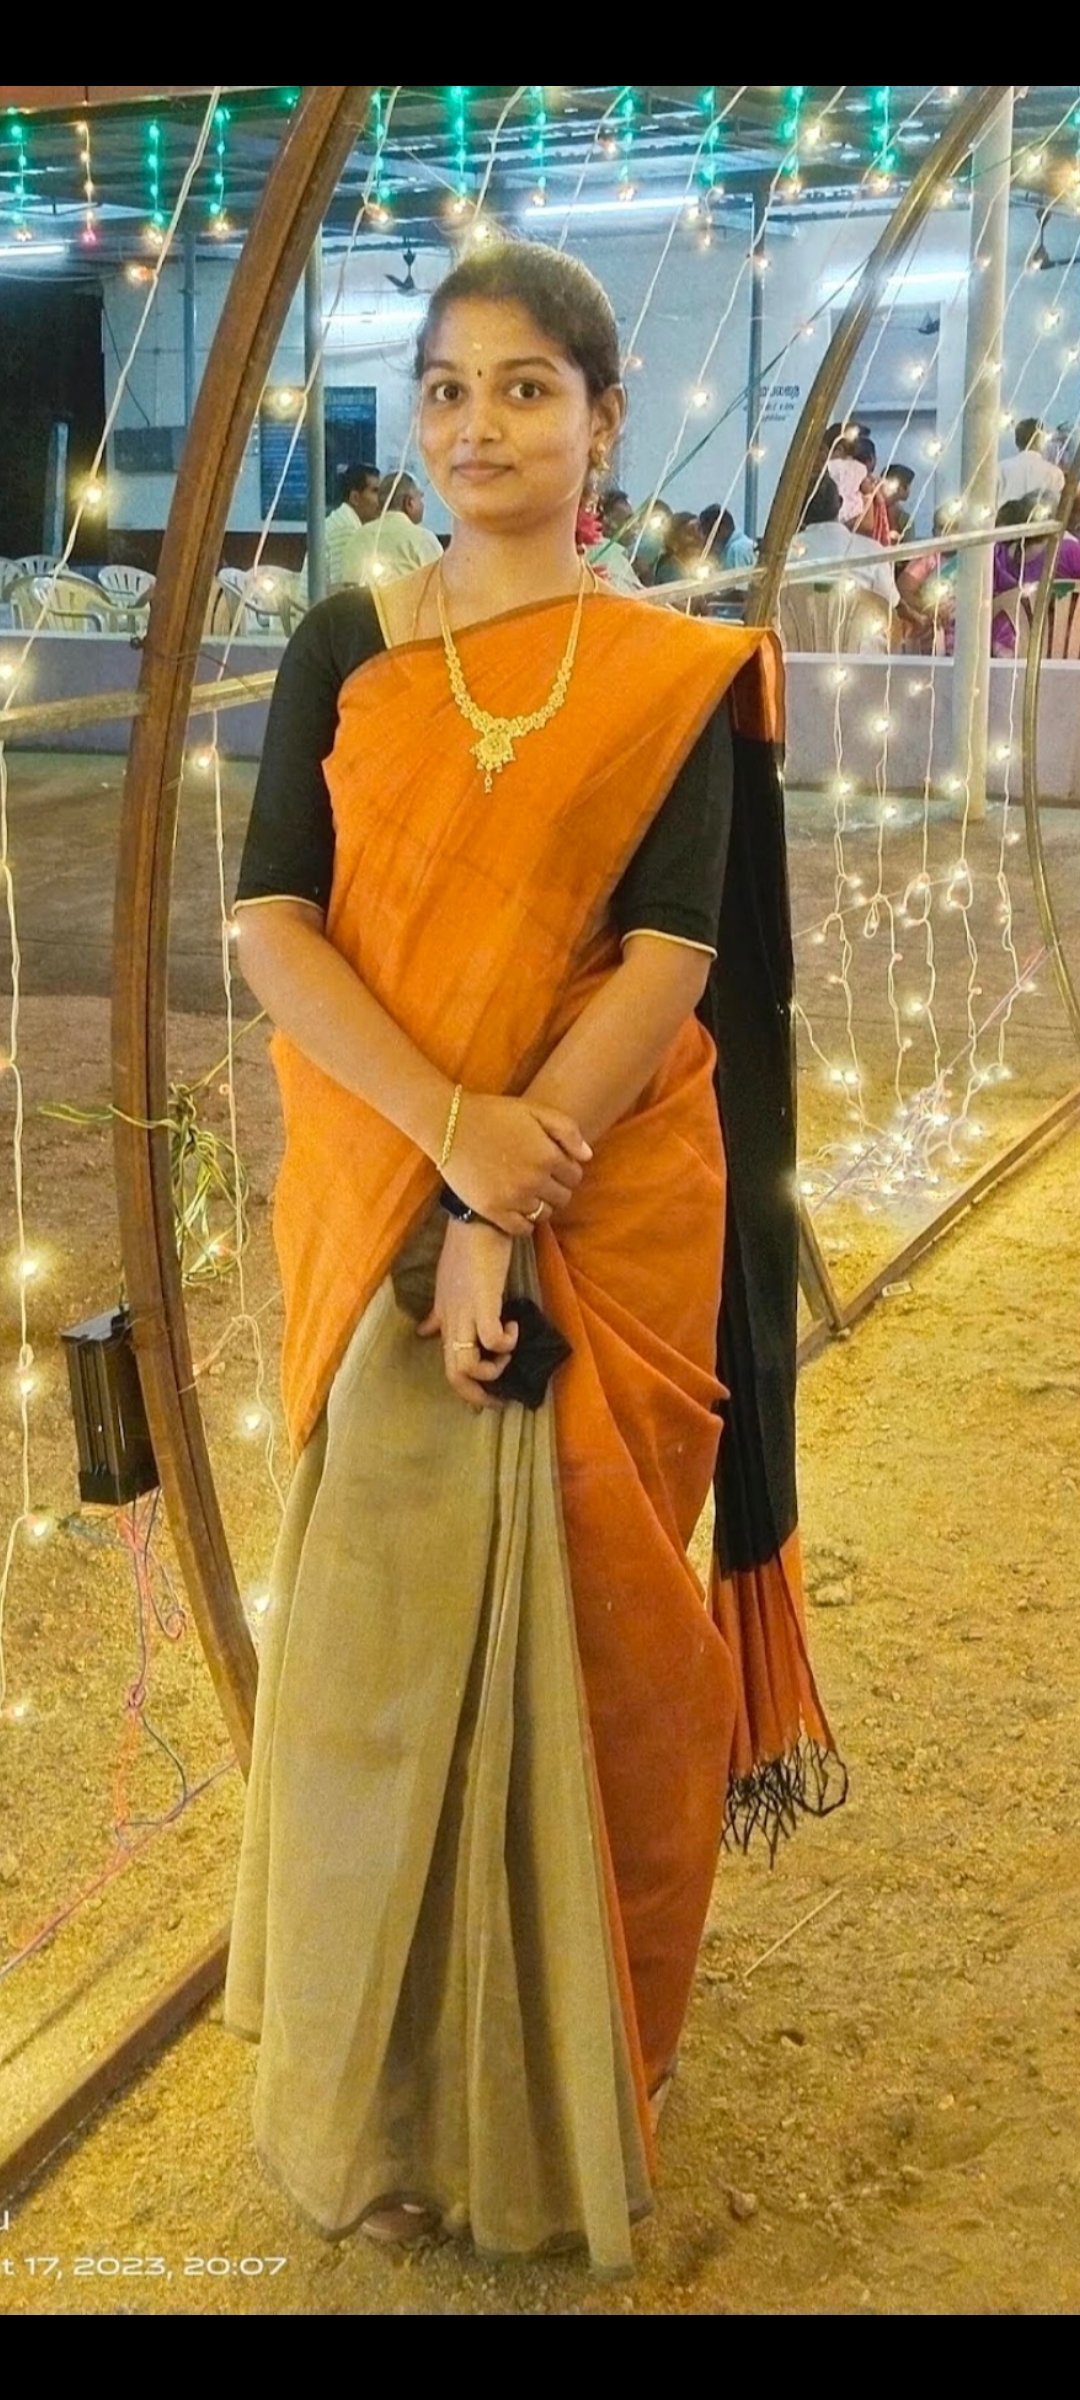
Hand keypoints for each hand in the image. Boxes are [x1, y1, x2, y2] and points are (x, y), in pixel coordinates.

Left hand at [418, 1220, 516, 1410]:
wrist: (476, 1222)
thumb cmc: (464, 1253)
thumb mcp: (444, 1289)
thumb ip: (436, 1314)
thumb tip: (425, 1332)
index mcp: (445, 1322)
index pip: (448, 1367)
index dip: (466, 1390)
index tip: (485, 1398)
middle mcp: (452, 1323)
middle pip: (455, 1375)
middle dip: (479, 1394)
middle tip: (500, 1398)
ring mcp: (466, 1315)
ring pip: (468, 1365)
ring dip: (493, 1370)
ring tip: (508, 1351)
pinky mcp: (484, 1304)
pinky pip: (492, 1339)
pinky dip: (505, 1342)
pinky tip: (513, 1326)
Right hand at [446, 1094, 591, 1237]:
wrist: (449, 1124)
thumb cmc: (493, 1113)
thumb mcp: (535, 1109)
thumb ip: (567, 1130)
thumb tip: (587, 1157)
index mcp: (548, 1156)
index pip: (575, 1175)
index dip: (566, 1169)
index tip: (552, 1163)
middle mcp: (534, 1181)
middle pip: (563, 1197)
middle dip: (556, 1187)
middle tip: (539, 1177)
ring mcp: (513, 1198)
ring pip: (545, 1214)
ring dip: (541, 1204)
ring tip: (526, 1191)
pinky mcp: (493, 1211)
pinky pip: (522, 1229)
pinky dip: (525, 1223)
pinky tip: (517, 1208)